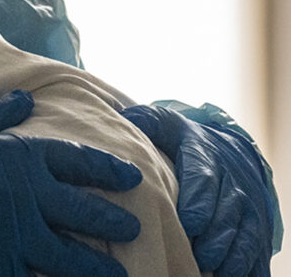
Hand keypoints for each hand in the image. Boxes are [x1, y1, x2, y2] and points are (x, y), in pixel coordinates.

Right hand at [0, 90, 142, 276]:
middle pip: (84, 213)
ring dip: (96, 267)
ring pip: (70, 259)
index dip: (107, 169)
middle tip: (132, 228)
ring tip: (114, 274)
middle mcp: (24, 198)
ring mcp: (13, 240)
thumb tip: (27, 98)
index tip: (131, 178)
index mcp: (17, 158)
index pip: (76, 161)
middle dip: (113, 221)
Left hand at [122, 104, 272, 275]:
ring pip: (245, 232)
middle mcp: (232, 182)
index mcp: (206, 157)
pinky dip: (246, 264)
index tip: (189, 223)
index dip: (200, 202)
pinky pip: (256, 247)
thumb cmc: (182, 141)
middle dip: (215, 235)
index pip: (204, 179)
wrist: (224, 149)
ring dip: (231, 254)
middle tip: (199, 256)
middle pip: (226, 212)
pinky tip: (229, 275)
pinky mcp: (256, 224)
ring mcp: (247, 205)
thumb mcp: (165, 124)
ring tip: (211, 269)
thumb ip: (146, 121)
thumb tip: (123, 117)